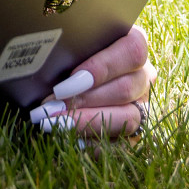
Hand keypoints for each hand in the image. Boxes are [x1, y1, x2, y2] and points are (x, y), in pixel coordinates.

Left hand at [26, 25, 153, 137]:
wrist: (67, 76)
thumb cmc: (66, 54)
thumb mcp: (70, 44)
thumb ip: (68, 45)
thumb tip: (45, 54)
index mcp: (133, 45)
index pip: (132, 51)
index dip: (103, 66)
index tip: (71, 77)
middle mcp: (142, 76)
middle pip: (126, 88)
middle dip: (85, 100)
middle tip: (52, 105)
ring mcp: (141, 105)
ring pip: (128, 117)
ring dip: (88, 123)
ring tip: (55, 124)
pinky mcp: (134, 133)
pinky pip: (122, 144)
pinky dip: (93, 144)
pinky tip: (67, 139)